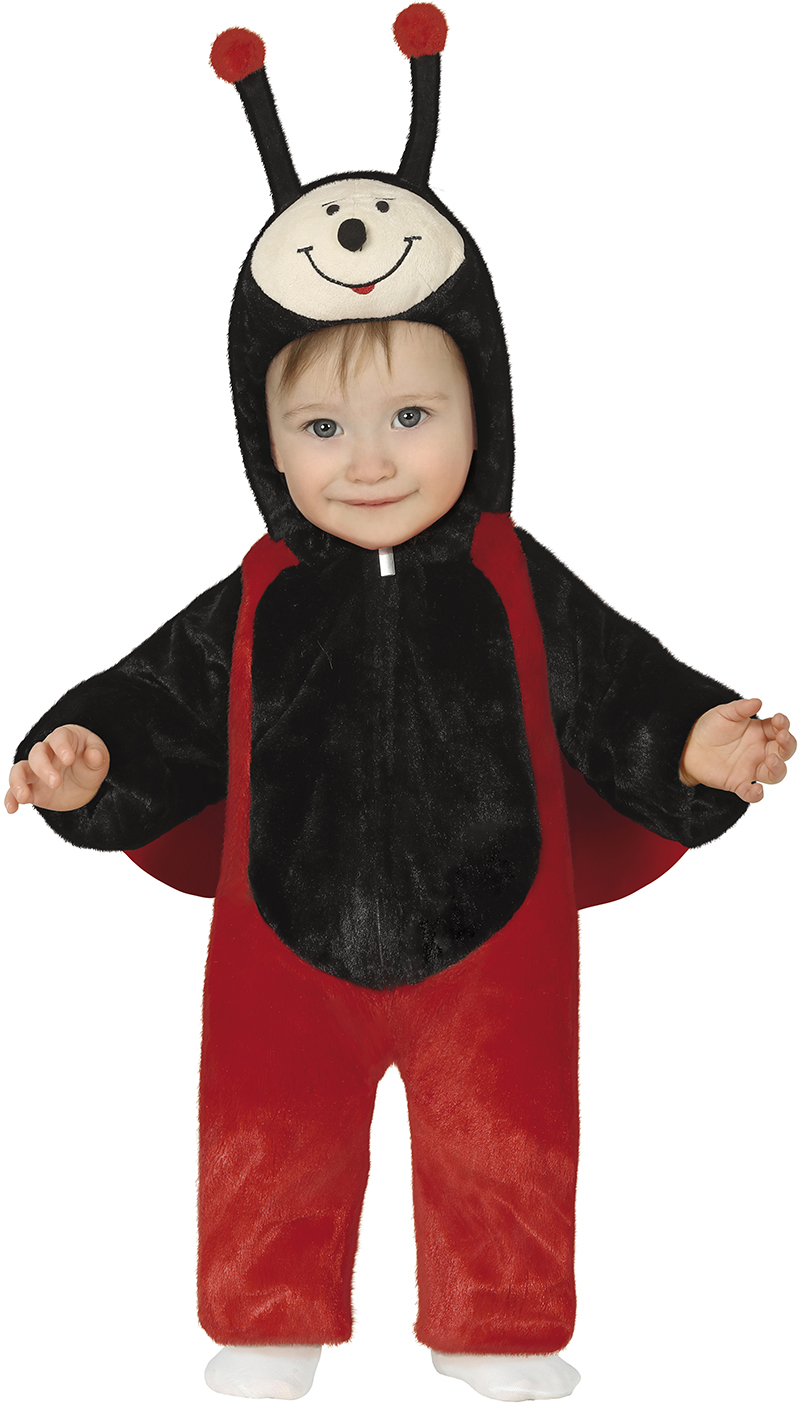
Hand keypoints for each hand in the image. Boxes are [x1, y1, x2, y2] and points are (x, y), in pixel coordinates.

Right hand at [6, 725, 109, 813]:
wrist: (84, 782)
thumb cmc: (90, 762)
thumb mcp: (99, 758)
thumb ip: (98, 755)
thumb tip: (94, 755)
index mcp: (64, 739)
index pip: (59, 738)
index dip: (62, 747)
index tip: (69, 759)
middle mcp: (46, 752)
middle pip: (37, 754)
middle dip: (44, 768)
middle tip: (56, 783)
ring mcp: (36, 771)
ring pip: (19, 770)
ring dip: (18, 782)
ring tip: (23, 796)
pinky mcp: (31, 788)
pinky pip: (15, 791)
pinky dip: (11, 798)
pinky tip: (12, 808)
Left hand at [679, 698, 794, 802]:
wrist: (688, 745)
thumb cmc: (711, 727)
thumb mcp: (724, 713)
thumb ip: (741, 708)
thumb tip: (758, 702)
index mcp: (761, 732)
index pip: (780, 729)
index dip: (784, 725)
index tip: (779, 719)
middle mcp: (761, 751)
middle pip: (784, 752)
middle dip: (788, 745)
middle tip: (782, 737)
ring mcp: (751, 768)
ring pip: (775, 774)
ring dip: (778, 768)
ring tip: (771, 760)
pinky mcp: (738, 783)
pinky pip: (751, 793)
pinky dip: (756, 794)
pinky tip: (756, 790)